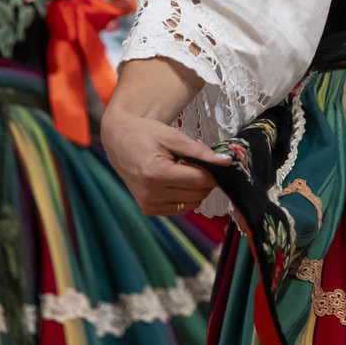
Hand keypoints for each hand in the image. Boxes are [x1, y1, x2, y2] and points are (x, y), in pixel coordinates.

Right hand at [101, 102, 229, 215]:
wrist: (119, 141)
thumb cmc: (145, 134)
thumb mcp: (173, 137)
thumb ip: (201, 151)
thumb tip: (227, 162)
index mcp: (156, 174)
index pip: (200, 180)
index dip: (214, 171)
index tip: (219, 162)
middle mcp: (151, 194)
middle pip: (198, 193)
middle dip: (205, 178)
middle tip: (196, 161)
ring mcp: (149, 205)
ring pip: (193, 203)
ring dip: (196, 188)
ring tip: (184, 169)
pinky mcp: (149, 210)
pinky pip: (181, 207)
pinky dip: (186, 195)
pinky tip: (177, 180)